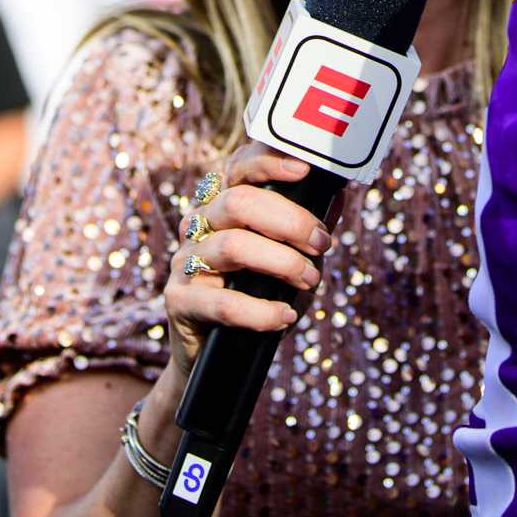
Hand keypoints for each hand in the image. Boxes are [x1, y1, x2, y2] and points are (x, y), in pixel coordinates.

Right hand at [161, 143, 331, 378]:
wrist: (219, 353)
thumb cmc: (256, 293)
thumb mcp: (287, 256)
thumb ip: (306, 228)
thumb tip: (337, 194)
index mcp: (220, 203)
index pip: (237, 167)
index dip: (268, 163)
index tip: (304, 169)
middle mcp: (197, 224)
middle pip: (238, 202)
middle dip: (289, 220)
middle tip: (322, 243)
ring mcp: (184, 260)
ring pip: (233, 245)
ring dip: (283, 262)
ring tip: (311, 280)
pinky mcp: (179, 300)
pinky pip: (223, 303)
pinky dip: (261, 311)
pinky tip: (285, 316)